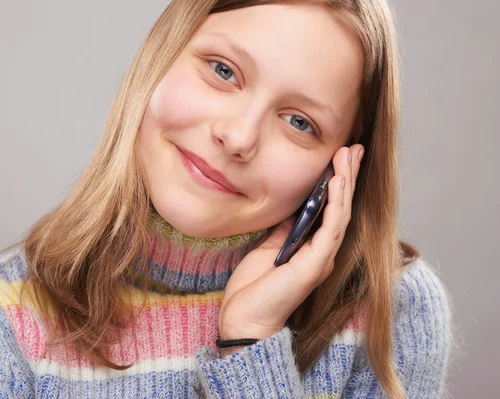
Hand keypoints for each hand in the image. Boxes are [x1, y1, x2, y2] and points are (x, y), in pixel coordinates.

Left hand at [218, 145, 363, 355]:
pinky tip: (337, 182)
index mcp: (311, 248)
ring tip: (349, 156)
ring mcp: (321, 259)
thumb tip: (294, 209)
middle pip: (340, 207)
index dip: (337, 182)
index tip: (341, 156)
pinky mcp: (315, 265)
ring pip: (340, 214)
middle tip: (355, 148)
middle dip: (347, 176)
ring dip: (345, 183)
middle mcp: (322, 252)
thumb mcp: (269, 248)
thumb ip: (285, 230)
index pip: (330, 209)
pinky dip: (335, 204)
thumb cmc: (254, 288)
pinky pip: (330, 228)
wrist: (244, 319)